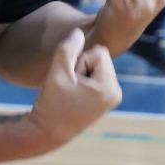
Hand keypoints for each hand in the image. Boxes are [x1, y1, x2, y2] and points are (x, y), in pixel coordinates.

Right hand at [29, 28, 121, 147]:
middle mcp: (116, 92)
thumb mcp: (57, 73)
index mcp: (110, 88)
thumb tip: (79, 32)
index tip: (70, 82)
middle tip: (69, 87)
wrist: (47, 132)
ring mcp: (112, 97)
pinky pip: (95, 74)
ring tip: (71, 92)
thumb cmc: (51, 103)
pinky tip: (74, 94)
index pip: (99, 52)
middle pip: (100, 57)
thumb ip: (68, 49)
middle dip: (82, 65)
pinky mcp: (105, 99)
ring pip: (96, 65)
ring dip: (81, 72)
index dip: (79, 61)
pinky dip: (83, 79)